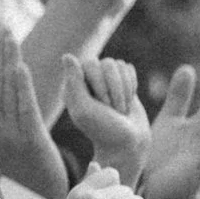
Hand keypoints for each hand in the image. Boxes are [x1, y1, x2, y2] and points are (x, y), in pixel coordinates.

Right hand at [0, 33, 69, 198]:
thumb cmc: (33, 180)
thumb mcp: (19, 150)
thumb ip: (15, 128)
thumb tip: (12, 110)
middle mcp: (0, 131)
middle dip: (0, 57)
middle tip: (5, 30)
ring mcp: (14, 137)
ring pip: (8, 94)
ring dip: (9, 64)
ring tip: (12, 39)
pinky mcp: (32, 143)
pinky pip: (25, 111)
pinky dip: (22, 89)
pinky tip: (22, 68)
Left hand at [62, 53, 149, 184]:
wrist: (129, 143)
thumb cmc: (104, 130)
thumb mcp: (85, 110)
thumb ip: (74, 83)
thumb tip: (67, 55)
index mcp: (74, 86)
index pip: (90, 64)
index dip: (101, 83)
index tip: (102, 104)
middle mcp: (88, 79)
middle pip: (107, 63)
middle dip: (115, 87)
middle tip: (113, 109)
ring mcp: (105, 79)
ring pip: (119, 65)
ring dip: (124, 89)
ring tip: (121, 108)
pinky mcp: (121, 81)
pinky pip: (129, 69)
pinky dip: (132, 86)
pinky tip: (128, 100)